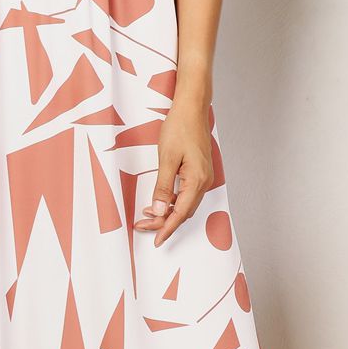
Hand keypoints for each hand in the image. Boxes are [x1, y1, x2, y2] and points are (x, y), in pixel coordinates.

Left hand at [135, 95, 213, 246]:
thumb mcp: (166, 158)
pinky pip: (187, 194)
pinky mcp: (199, 172)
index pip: (180, 213)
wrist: (192, 108)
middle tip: (142, 226)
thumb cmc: (180, 128)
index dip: (167, 228)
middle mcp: (204, 181)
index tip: (156, 240)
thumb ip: (162, 186)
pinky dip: (173, 201)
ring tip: (147, 216)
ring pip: (185, 204)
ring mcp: (203, 177)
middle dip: (164, 222)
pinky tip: (159, 201)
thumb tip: (158, 210)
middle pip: (183, 212)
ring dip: (168, 212)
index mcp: (197, 180)